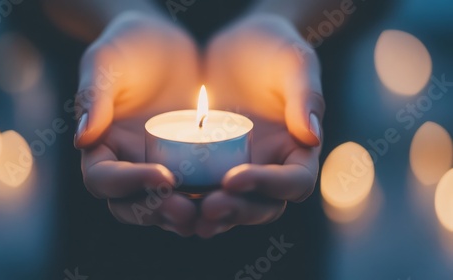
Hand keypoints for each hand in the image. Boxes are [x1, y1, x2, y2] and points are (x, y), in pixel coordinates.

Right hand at [74, 12, 200, 235]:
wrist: (164, 43)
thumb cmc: (128, 48)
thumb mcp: (107, 63)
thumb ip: (94, 96)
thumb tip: (83, 137)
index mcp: (101, 148)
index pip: (103, 179)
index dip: (129, 184)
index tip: (164, 176)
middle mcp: (128, 165)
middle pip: (132, 206)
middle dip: (157, 212)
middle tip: (186, 209)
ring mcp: (159, 168)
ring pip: (165, 208)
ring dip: (186, 217)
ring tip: (212, 212)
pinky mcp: (189, 166)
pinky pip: (196, 193)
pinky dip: (209, 201)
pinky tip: (231, 200)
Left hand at [197, 14, 324, 237]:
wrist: (239, 45)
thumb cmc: (274, 49)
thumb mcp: (293, 63)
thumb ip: (305, 95)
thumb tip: (313, 136)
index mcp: (298, 150)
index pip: (294, 182)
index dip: (268, 187)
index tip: (232, 178)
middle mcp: (270, 168)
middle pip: (261, 207)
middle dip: (236, 211)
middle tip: (207, 206)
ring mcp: (239, 169)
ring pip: (230, 208)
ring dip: (208, 217)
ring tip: (180, 211)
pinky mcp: (210, 166)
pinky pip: (200, 192)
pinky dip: (185, 202)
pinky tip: (162, 200)